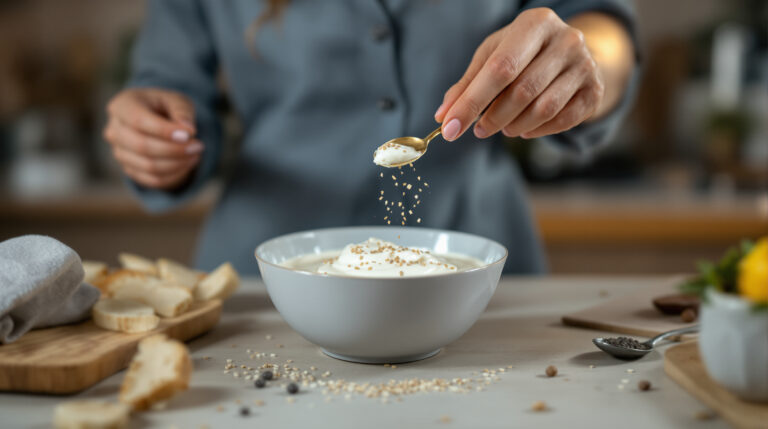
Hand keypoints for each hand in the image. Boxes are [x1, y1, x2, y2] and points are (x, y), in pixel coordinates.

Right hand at [103, 88, 202, 189]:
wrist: (157, 120)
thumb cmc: (166, 106)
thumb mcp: (177, 100)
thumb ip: (182, 111)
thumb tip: (188, 130)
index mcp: (122, 105)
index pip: (138, 121)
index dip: (164, 130)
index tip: (190, 134)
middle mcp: (114, 130)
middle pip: (141, 146)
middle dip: (174, 149)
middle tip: (199, 146)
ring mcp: (119, 152)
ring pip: (148, 166)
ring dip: (178, 163)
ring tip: (196, 153)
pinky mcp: (129, 170)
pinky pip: (153, 179)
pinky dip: (174, 174)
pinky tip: (188, 163)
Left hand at [435, 8, 605, 140]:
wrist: (569, 54)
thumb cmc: (522, 53)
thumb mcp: (493, 56)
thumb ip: (467, 84)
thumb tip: (443, 115)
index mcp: (535, 23)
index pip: (499, 68)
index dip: (472, 102)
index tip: (450, 128)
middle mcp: (566, 39)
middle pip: (522, 91)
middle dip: (493, 117)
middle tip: (479, 130)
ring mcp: (585, 65)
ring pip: (543, 109)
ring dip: (515, 126)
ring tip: (503, 127)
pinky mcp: (594, 90)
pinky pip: (563, 120)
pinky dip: (538, 131)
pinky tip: (525, 129)